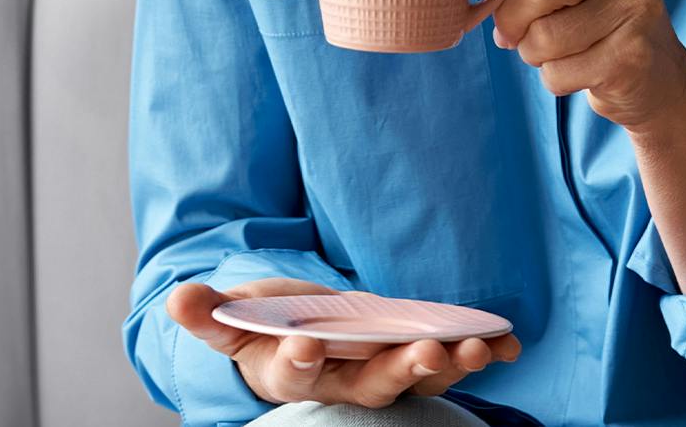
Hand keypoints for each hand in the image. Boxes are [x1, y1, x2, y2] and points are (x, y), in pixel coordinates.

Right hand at [167, 278, 519, 407]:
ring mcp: (382, 372)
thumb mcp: (234, 319)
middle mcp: (342, 382)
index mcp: (291, 373)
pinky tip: (507, 342)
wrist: (298, 336)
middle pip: (373, 386)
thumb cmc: (265, 328)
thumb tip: (177, 299)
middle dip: (400, 370)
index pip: (295, 375)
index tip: (307, 345)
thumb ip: (210, 314)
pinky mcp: (412, 357)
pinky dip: (480, 354)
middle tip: (424, 352)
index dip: (300, 362)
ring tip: (476, 347)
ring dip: (449, 365)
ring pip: (418, 378)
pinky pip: (449, 361)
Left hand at [486, 0, 685, 129]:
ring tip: (546, 45)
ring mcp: (639, 7)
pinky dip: (552, 76)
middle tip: (512, 26)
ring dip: (529, 49)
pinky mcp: (634, 58)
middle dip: (509, 15)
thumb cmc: (589, 1)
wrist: (651, 69)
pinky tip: (575, 66)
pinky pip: (559, 72)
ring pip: (543, 36)